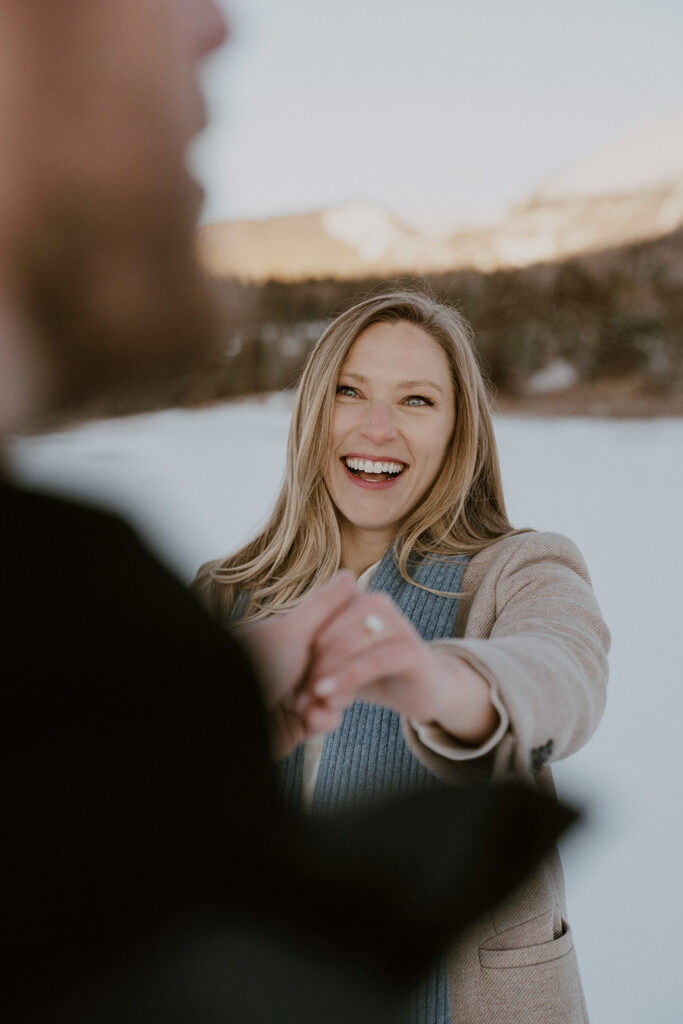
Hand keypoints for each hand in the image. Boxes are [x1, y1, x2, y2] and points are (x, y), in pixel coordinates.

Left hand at [233, 571, 356, 755]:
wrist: (225, 716)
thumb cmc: (255, 666)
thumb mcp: (293, 630)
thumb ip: (324, 604)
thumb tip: (351, 572)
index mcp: (291, 638)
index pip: (335, 636)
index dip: (346, 644)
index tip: (348, 649)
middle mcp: (292, 664)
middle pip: (339, 667)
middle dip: (341, 677)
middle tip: (328, 685)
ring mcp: (294, 695)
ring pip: (337, 695)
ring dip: (334, 701)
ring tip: (315, 706)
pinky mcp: (296, 725)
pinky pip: (325, 720)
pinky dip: (324, 721)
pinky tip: (311, 721)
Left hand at [298, 591, 498, 746]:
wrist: (422, 693)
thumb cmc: (372, 673)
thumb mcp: (339, 655)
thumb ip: (317, 636)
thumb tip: (285, 630)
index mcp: (355, 599)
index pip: (317, 618)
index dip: (301, 649)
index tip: (289, 679)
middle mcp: (376, 602)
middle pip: (330, 631)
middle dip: (312, 666)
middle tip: (298, 700)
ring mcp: (398, 623)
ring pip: (350, 645)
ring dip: (327, 675)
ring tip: (312, 701)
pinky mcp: (412, 650)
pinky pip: (374, 661)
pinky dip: (348, 678)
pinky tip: (330, 696)